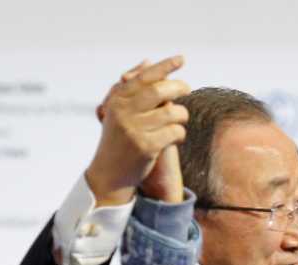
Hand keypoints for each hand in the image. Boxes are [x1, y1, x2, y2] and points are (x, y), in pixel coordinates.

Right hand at [87, 56, 189, 206]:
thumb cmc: (120, 138)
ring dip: (182, 114)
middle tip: (187, 88)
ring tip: (180, 119)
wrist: (110, 173)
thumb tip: (148, 62)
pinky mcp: (146, 147)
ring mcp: (134, 130)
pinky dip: (180, 133)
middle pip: (159, 91)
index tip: (181, 59)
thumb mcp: (120, 110)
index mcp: (118, 100)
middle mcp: (123, 112)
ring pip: (171, 112)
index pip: (144, 77)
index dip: (164, 66)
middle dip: (178, 87)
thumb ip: (133, 87)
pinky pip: (175, 132)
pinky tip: (177, 137)